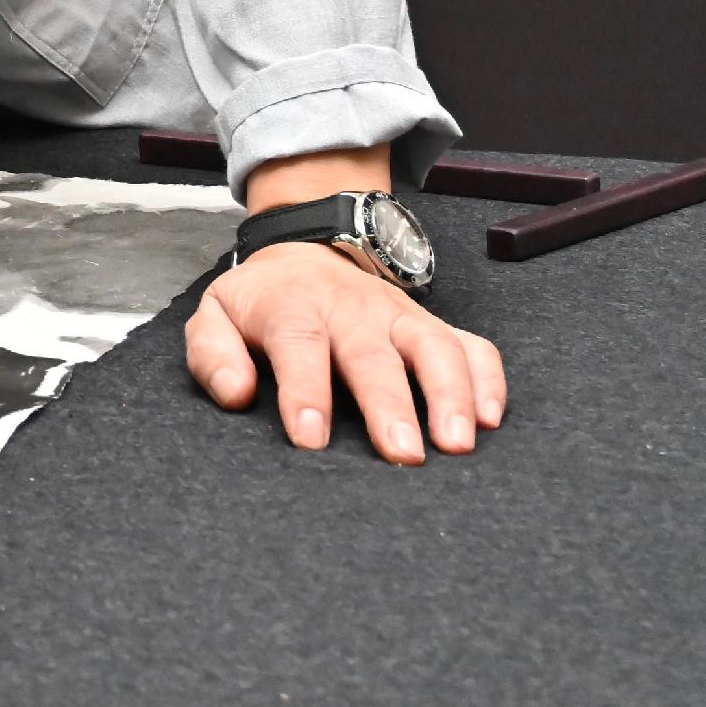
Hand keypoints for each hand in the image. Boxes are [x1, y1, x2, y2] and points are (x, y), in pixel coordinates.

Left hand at [187, 237, 506, 463]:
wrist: (305, 251)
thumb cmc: (263, 302)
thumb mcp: (216, 316)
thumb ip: (214, 354)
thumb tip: (236, 394)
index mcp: (293, 307)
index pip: (299, 348)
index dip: (304, 393)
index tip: (311, 439)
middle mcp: (353, 310)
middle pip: (374, 356)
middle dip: (390, 406)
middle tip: (402, 455)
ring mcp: (400, 315)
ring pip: (435, 348)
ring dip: (451, 395)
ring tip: (457, 444)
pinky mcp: (435, 324)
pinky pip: (474, 347)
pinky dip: (488, 380)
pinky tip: (491, 420)